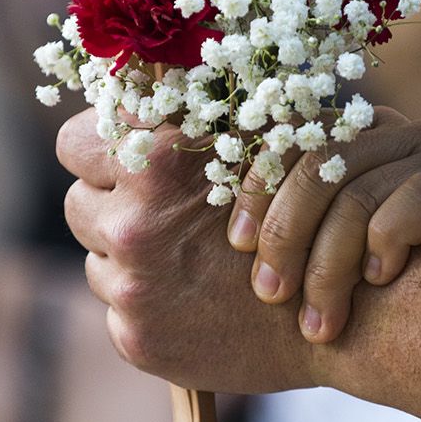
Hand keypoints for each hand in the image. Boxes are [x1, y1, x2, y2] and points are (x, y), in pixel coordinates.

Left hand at [58, 108, 315, 392]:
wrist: (344, 313)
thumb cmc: (309, 215)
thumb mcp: (257, 144)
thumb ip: (190, 117)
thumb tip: (129, 83)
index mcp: (154, 165)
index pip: (75, 141)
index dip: (98, 146)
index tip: (121, 155)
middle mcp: (132, 226)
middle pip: (77, 203)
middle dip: (112, 205)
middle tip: (160, 214)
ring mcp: (130, 289)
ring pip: (98, 258)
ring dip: (129, 256)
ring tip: (189, 259)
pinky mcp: (135, 338)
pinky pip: (117, 307)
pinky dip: (149, 301)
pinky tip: (195, 298)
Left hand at [226, 107, 420, 342]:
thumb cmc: (388, 283)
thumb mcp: (331, 243)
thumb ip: (290, 223)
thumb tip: (221, 237)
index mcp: (350, 132)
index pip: (288, 141)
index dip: (256, 191)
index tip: (236, 246)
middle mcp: (393, 131)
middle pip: (319, 167)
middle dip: (286, 237)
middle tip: (270, 295)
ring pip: (360, 196)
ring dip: (330, 268)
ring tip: (318, 323)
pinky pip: (414, 204)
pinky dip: (387, 245)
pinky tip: (380, 282)